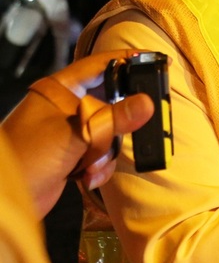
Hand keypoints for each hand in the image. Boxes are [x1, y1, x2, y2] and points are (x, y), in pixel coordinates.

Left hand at [0, 49, 155, 217]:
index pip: (100, 65)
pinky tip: (85, 178)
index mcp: (60, 90)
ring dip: (105, 152)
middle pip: (110, 101)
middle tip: (137, 124)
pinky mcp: (73, 154)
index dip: (129, 60)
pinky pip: (101, 153)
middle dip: (119, 122)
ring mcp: (71, 131)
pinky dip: (98, 167)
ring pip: (109, 131)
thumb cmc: (28, 157)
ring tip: (90, 164)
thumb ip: (114, 118)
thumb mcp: (74, 135)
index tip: (158, 61)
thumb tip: (149, 103)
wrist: (3, 202)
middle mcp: (67, 107)